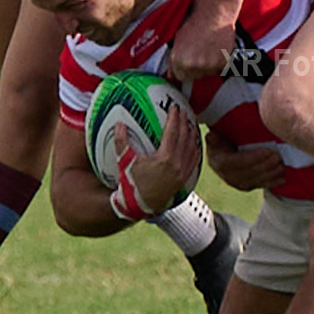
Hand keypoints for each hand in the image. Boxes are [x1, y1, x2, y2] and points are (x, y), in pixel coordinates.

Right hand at [113, 104, 202, 218]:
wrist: (139, 206)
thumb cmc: (131, 183)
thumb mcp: (125, 161)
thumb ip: (122, 142)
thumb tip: (118, 124)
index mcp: (165, 158)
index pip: (173, 132)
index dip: (174, 118)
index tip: (174, 107)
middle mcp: (177, 165)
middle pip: (185, 137)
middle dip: (184, 122)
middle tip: (182, 111)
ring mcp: (182, 173)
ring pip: (192, 148)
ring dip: (191, 134)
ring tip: (189, 124)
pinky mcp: (184, 180)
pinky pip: (193, 160)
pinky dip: (194, 149)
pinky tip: (193, 143)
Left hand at [168, 7, 234, 81]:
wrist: (214, 16)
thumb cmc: (195, 24)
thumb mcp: (177, 41)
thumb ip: (172, 60)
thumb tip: (170, 75)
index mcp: (179, 61)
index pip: (180, 77)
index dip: (184, 69)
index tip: (188, 62)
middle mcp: (193, 66)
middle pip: (194, 76)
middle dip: (195, 67)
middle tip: (199, 52)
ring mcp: (208, 66)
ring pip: (207, 74)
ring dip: (207, 66)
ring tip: (208, 49)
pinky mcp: (222, 64)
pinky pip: (219, 70)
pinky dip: (219, 62)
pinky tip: (216, 50)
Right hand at [205, 128, 283, 191]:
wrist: (219, 155)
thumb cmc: (220, 142)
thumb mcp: (215, 138)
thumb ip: (214, 137)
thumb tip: (212, 135)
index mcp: (221, 162)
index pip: (239, 161)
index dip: (254, 157)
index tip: (268, 150)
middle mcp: (227, 176)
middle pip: (249, 172)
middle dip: (266, 165)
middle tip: (278, 157)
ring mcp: (237, 183)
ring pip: (255, 181)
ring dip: (270, 174)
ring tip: (281, 166)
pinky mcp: (245, 187)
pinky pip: (259, 186)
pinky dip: (272, 183)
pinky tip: (282, 179)